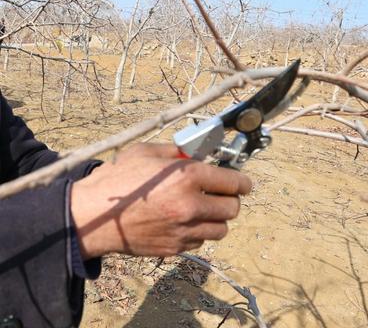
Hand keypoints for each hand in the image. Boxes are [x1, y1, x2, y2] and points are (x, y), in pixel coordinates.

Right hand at [70, 143, 251, 258]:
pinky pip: (200, 242)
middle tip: (221, 194)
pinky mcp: (174, 248)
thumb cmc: (116, 180)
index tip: (244, 182)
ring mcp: (183, 230)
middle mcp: (190, 205)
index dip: (243, 181)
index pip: (234, 182)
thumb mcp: (147, 152)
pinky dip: (198, 233)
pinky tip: (183, 222)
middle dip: (230, 199)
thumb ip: (177, 151)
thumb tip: (197, 153)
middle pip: (233, 208)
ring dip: (216, 218)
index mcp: (187, 177)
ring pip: (221, 229)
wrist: (90, 217)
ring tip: (202, 209)